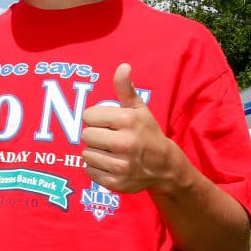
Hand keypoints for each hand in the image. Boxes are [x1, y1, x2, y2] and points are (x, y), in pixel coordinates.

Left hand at [81, 63, 173, 194]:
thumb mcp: (139, 109)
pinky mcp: (116, 183)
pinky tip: (110, 164)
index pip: (88, 116)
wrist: (164, 166)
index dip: (96, 118)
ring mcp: (121, 165)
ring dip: (95, 152)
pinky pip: (89, 171)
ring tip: (111, 151)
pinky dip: (96, 168)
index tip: (108, 123)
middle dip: (96, 135)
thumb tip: (123, 66)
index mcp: (128, 121)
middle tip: (110, 138)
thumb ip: (126, 88)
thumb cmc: (146, 133)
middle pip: (86, 135)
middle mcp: (125, 143)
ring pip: (86, 154)